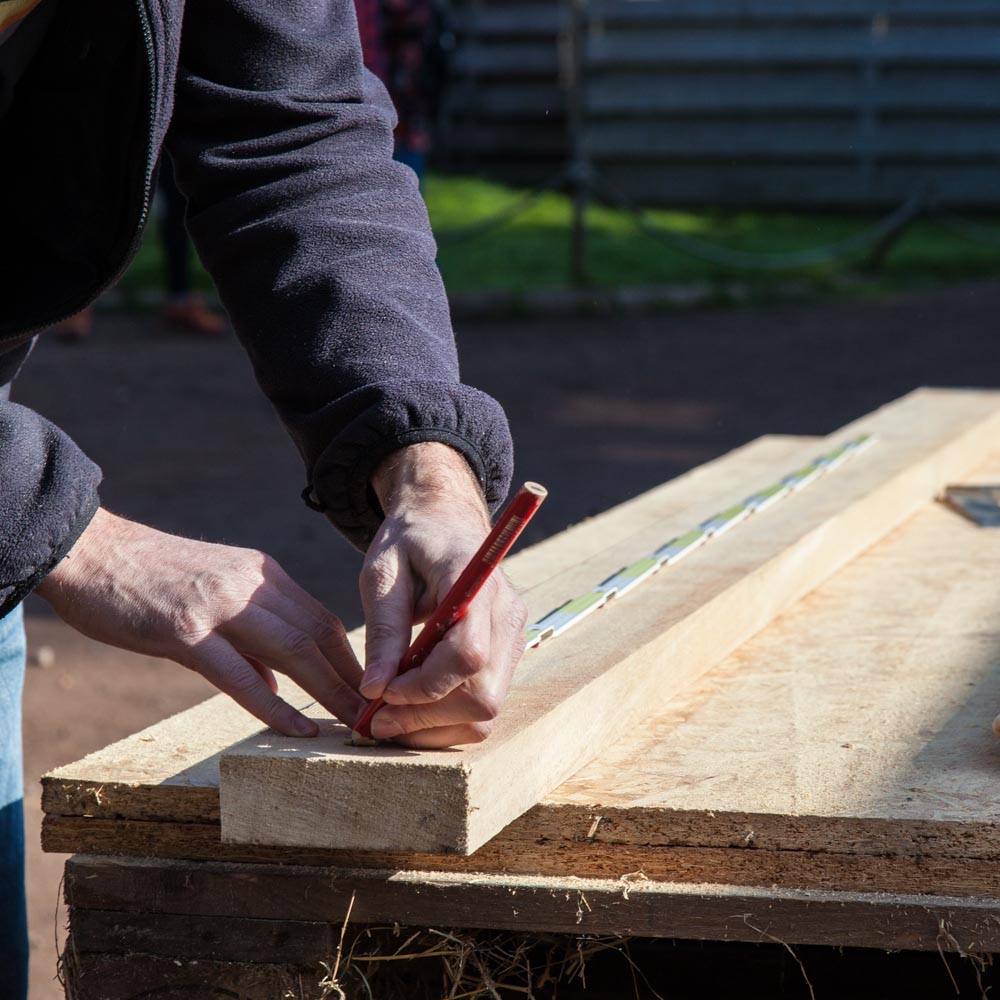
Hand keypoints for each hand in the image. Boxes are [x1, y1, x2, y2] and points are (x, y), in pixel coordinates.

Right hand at [36, 509, 365, 736]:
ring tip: (355, 727)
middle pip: (319, 636)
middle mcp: (251, 585)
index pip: (322, 620)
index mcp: (262, 574)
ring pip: (294, 650)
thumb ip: (251, 635)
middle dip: (353, 681)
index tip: (370, 694)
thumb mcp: (214, 594)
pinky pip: (239, 674)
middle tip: (377, 718)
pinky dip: (275, 704)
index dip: (351, 660)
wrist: (88, 549)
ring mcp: (219, 606)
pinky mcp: (184, 630)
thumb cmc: (148, 580)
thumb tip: (279, 682)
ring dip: (330, 693)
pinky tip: (299, 728)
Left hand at [358, 442, 527, 747]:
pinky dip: (448, 720)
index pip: (468, 655)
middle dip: (426, 716)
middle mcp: (507, 614)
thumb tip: (373, 689)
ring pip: (487, 708)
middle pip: (483, 693)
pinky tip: (413, 709)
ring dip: (436, 725)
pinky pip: (486, 704)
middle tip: (375, 717)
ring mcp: (514, 637)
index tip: (380, 692)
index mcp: (477, 582)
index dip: (423, 686)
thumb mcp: (382, 573)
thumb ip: (383, 629)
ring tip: (390, 717)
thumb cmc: (410, 541)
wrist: (445, 521)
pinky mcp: (508, 654)